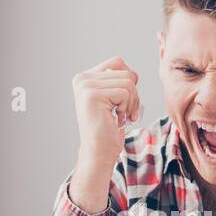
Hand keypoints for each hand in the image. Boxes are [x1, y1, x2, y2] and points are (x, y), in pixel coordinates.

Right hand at [69, 57, 140, 213]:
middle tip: (123, 114)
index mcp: (84, 77)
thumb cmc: (109, 130)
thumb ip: (118, 81)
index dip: (129, 81)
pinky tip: (117, 120)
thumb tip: (133, 73)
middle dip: (133, 95)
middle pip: (126, 72)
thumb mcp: (114, 100)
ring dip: (131, 103)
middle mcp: (82, 78)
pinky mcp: (92, 95)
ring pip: (128, 82)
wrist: (99, 153)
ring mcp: (85, 86)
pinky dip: (128, 108)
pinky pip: (126, 92)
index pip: (118, 62)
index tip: (122, 102)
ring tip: (120, 117)